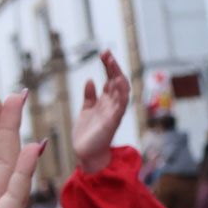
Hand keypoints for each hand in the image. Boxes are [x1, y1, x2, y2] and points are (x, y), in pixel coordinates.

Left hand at [72, 51, 129, 173]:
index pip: (111, 79)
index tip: (103, 53)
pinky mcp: (112, 122)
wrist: (86, 154)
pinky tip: (118, 81)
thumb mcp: (86, 110)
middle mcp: (112, 105)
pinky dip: (120, 93)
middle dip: (113, 67)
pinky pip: (120, 106)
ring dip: (118, 76)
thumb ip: (89, 96)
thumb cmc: (88, 134)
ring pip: (121, 91)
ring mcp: (113, 113)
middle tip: (107, 53)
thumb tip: (91, 80)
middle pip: (117, 81)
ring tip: (112, 62)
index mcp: (106, 102)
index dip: (108, 66)